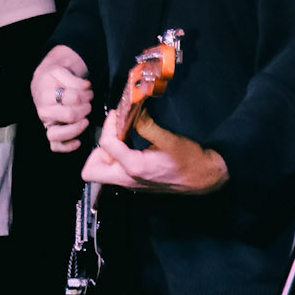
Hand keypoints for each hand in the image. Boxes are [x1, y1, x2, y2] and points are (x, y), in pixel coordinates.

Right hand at [32, 46, 93, 152]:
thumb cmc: (54, 77)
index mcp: (46, 95)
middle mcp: (44, 111)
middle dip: (85, 109)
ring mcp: (47, 123)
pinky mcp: (52, 131)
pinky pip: (56, 146)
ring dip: (76, 129)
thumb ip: (74, 79)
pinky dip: (67, 146)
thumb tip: (86, 86)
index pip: (71, 98)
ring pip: (58, 135)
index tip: (88, 91)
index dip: (85, 94)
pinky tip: (79, 141)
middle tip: (88, 103)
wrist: (44, 82)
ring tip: (85, 120)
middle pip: (69, 115)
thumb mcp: (61, 70)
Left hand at [82, 109, 227, 194]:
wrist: (203, 178)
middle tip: (112, 135)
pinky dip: (114, 158)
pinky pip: (113, 173)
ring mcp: (130, 183)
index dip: (108, 125)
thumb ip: (147, 125)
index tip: (117, 115)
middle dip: (96, 150)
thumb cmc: (190, 160)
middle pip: (90, 171)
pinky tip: (130, 145)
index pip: (105, 144)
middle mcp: (127, 179)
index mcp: (133, 167)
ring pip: (100, 173)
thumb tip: (131, 110)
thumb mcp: (170, 139)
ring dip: (104, 154)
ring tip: (121, 138)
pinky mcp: (134, 182)